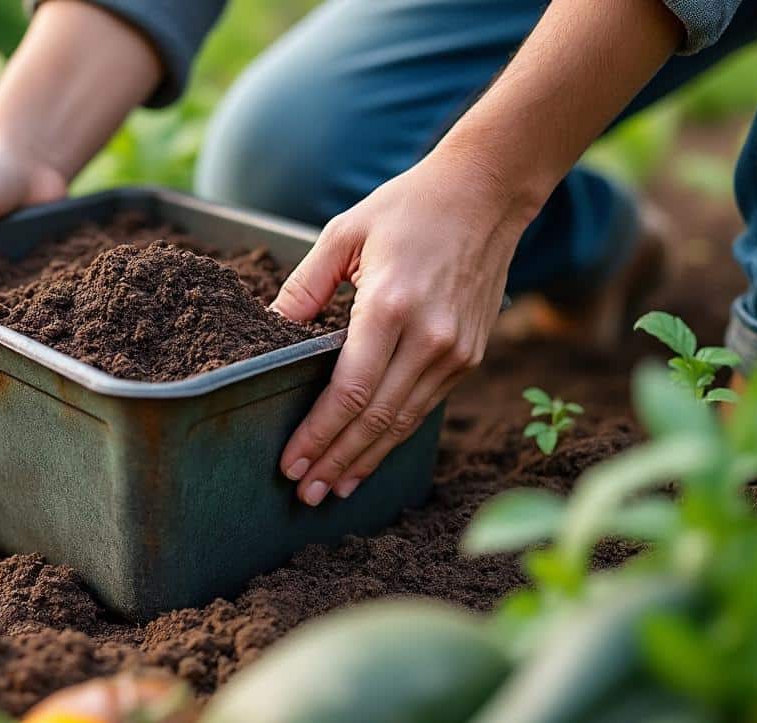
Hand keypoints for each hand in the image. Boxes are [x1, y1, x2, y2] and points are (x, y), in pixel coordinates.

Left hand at [271, 153, 536, 505]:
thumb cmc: (408, 208)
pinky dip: (393, 438)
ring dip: (364, 460)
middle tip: (303, 493)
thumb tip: (271, 329)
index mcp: (390, 307)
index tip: (290, 462)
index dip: (318, 434)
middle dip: (335, 461)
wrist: (486, 195)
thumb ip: (304, 286)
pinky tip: (369, 456)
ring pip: (403, 424)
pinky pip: (424, 409)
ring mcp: (455, 352)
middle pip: (375, 420)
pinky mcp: (469, 357)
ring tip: (331, 489)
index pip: (350, 392)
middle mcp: (429, 338)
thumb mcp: (344, 233)